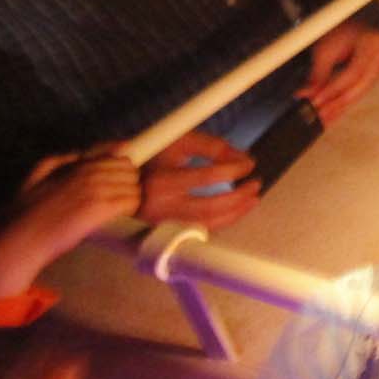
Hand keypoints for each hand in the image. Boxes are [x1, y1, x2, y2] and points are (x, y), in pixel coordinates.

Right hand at [0, 146, 141, 303]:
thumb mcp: (38, 175)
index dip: (120, 172)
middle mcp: (88, 172)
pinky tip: (117, 219)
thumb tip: (80, 154)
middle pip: (130, 170)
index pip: (118, 156)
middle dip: (127, 184)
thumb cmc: (25, 212)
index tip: (117, 184)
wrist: (18, 237)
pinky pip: (132, 202)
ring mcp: (94, 188)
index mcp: (76, 164)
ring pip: (134, 186)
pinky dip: (130, 211)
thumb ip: (60, 161)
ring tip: (115, 213)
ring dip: (130, 199)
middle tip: (115, 201)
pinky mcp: (99, 208)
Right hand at [137, 130, 259, 229]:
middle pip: (210, 208)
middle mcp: (161, 208)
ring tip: (252, 199)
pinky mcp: (166, 235)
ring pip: (207, 226)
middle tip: (256, 184)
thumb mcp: (180, 143)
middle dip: (239, 198)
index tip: (249, 165)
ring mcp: (162, 226)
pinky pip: (200, 232)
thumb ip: (212, 146)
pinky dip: (221, 222)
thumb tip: (243, 160)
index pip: (206, 177)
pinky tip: (234, 210)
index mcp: (161, 181)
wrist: (122, 183)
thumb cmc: (154, 159)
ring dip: (235, 214)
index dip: (233, 170)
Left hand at [302, 22, 378, 124]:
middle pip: (360, 85)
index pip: (352, 73)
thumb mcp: (325, 49)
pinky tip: (338, 110)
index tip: (317, 101)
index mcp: (371, 41)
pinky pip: (363, 89)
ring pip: (362, 90)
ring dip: (342, 105)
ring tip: (327, 116)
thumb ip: (318, 74)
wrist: (349, 20)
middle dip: (338, 103)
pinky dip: (348, 100)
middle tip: (322, 114)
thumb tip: (308, 94)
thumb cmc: (340, 29)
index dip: (333, 90)